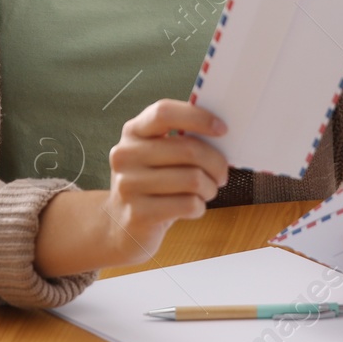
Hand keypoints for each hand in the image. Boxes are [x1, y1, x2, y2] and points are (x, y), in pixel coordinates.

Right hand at [102, 99, 229, 264]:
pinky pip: (188, 204)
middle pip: (188, 148)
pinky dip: (200, 207)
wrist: (120, 228)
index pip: (164, 112)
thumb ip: (180, 139)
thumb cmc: (151, 186)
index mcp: (133, 132)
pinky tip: (193, 207)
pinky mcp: (139, 214)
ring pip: (193, 179)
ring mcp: (128, 185)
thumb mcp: (157, 156)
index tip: (222, 129)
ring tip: (206, 191)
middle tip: (222, 174)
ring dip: (210, 187)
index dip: (198, 117)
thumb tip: (219, 131)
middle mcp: (126, 155)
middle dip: (216, 163)